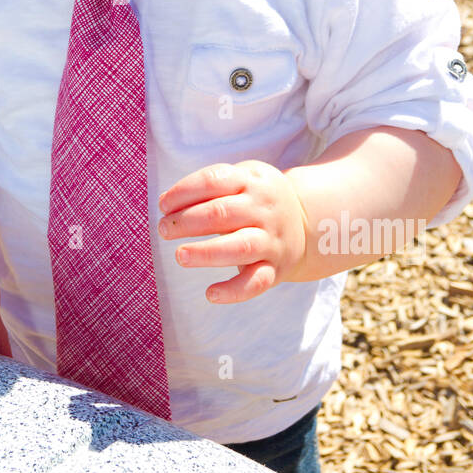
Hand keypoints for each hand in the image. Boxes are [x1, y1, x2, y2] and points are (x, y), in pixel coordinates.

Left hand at [157, 160, 308, 303]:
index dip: (183, 192)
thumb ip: (209, 187)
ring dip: (206, 252)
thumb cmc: (257, 199)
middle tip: (163, 229)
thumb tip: (167, 204)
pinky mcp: (275, 268)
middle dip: (187, 221)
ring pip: (240, 246)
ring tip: (180, 255)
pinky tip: (211, 294)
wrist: (308, 223)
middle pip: (222, 213)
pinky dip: (234, 291)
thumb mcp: (243, 178)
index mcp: (252, 181)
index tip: (163, 205)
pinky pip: (256, 282)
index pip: (214, 181)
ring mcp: (271, 240)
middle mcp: (263, 209)